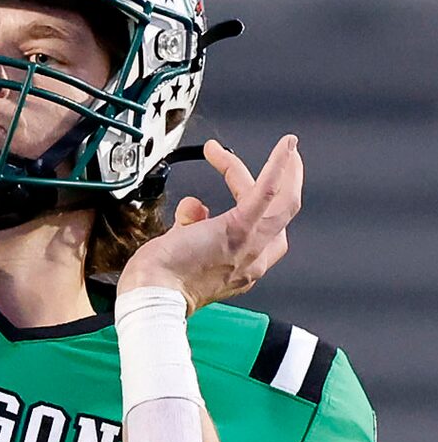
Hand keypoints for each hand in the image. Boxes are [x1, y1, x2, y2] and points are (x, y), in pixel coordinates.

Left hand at [118, 135, 302, 313]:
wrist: (153, 295)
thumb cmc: (160, 281)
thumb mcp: (181, 248)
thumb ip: (191, 226)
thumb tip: (195, 205)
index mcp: (243, 266)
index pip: (259, 225)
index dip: (248, 199)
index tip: (227, 176)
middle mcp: (255, 259)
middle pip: (277, 213)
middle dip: (281, 183)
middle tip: (280, 157)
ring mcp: (250, 245)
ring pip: (283, 202)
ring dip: (287, 171)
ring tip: (288, 148)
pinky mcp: (238, 230)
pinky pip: (266, 193)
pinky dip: (278, 167)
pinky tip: (286, 146)